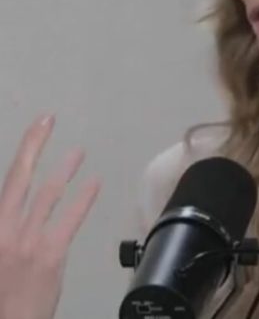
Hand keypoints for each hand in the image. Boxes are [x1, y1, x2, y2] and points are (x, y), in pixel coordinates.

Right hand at [0, 115, 100, 318]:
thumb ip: (9, 225)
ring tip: (78, 151)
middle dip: (34, 145)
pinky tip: (94, 183)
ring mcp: (26, 240)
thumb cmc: (0, 292)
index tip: (35, 129)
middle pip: (19, 178)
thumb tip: (19, 203)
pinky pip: (69, 219)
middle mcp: (3, 228)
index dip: (22, 152)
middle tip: (48, 121)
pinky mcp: (49, 254)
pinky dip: (83, 198)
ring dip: (64, 168)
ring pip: (47, 194)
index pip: (8, 181)